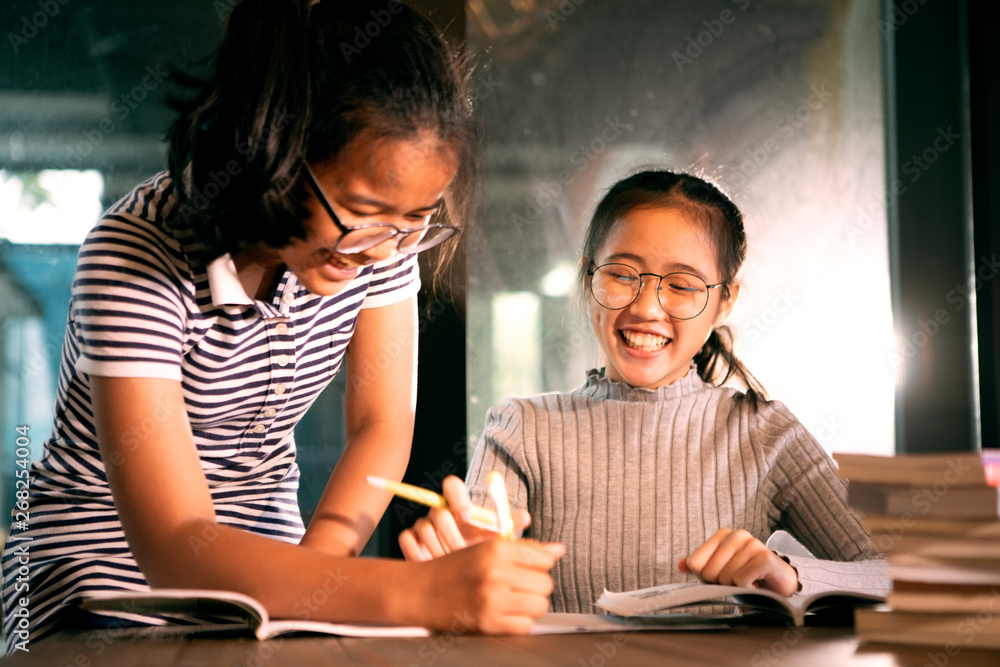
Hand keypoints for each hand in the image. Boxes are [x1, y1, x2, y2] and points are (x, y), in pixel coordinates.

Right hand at [398, 475, 530, 560]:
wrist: (450, 582)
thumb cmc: (478, 559)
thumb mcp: (494, 544)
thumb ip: (509, 529)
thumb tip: (530, 521)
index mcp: (460, 508)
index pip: (451, 485)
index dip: (457, 498)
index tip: (465, 515)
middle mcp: (440, 513)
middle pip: (438, 512)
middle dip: (451, 535)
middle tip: (461, 552)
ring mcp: (422, 526)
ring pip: (425, 528)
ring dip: (439, 549)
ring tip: (452, 568)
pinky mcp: (408, 540)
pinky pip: (407, 540)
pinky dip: (419, 554)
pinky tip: (433, 568)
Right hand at [418, 538, 564, 633]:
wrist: (422, 591)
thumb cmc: (455, 566)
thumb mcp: (487, 548)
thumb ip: (525, 549)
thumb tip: (559, 549)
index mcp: (496, 549)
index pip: (544, 557)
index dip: (540, 563)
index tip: (529, 566)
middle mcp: (496, 573)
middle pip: (545, 583)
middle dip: (537, 585)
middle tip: (520, 584)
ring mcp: (493, 600)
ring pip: (540, 605)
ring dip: (531, 604)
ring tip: (515, 599)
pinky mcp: (489, 623)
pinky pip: (526, 626)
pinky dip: (520, 621)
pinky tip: (506, 613)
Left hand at [678, 528, 798, 595]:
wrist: (778, 585)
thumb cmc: (746, 576)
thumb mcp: (719, 570)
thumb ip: (699, 566)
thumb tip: (680, 564)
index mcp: (723, 534)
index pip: (695, 563)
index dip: (705, 577)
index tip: (721, 576)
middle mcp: (738, 535)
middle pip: (709, 571)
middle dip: (721, 583)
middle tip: (736, 581)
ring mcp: (753, 544)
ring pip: (726, 577)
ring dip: (736, 587)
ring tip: (748, 583)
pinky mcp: (766, 558)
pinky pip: (741, 580)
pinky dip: (747, 589)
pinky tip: (756, 585)